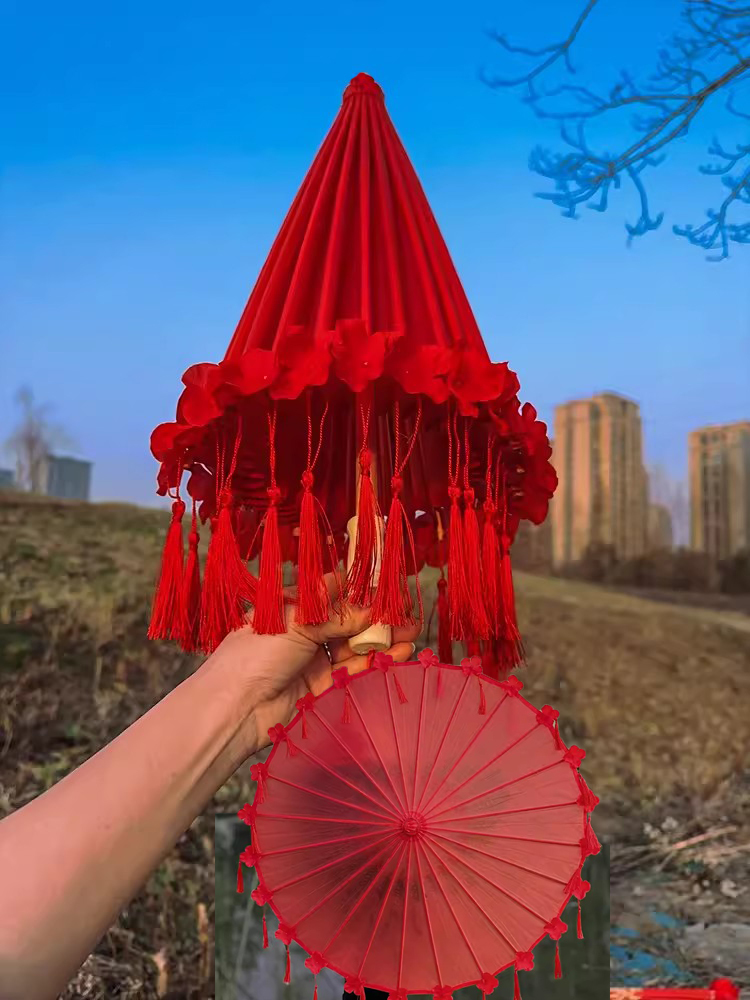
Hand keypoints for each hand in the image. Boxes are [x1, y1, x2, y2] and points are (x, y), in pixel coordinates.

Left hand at [208, 573, 420, 756]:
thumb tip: (372, 608)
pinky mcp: (321, 689)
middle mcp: (301, 633)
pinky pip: (352, 672)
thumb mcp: (297, 623)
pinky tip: (398, 653)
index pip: (331, 594)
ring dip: (381, 640)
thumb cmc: (255, 654)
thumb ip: (337, 616)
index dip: (360, 590)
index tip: (389, 587)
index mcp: (290, 609)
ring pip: (353, 647)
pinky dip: (375, 662)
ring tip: (411, 633)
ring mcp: (311, 662)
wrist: (233, 709)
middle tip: (408, 614)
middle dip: (377, 618)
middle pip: (346, 622)